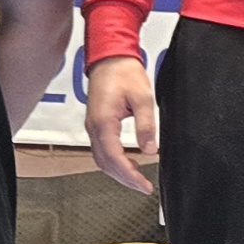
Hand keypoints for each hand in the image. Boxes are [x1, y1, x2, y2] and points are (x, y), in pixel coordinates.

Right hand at [84, 54, 158, 193]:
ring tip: (137, 179)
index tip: (144, 185)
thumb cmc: (123, 72)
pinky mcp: (96, 123)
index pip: (114, 158)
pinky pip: (102, 149)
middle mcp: (94, 127)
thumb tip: (150, 149)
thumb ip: (146, 126)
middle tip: (143, 187)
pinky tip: (128, 163)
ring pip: (101, 159)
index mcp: (103, 122)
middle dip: (124, 179)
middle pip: (105, 164)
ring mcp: (93, 126)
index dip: (129, 176)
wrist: (110, 57)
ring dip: (119, 172)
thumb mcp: (143, 98)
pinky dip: (114, 161)